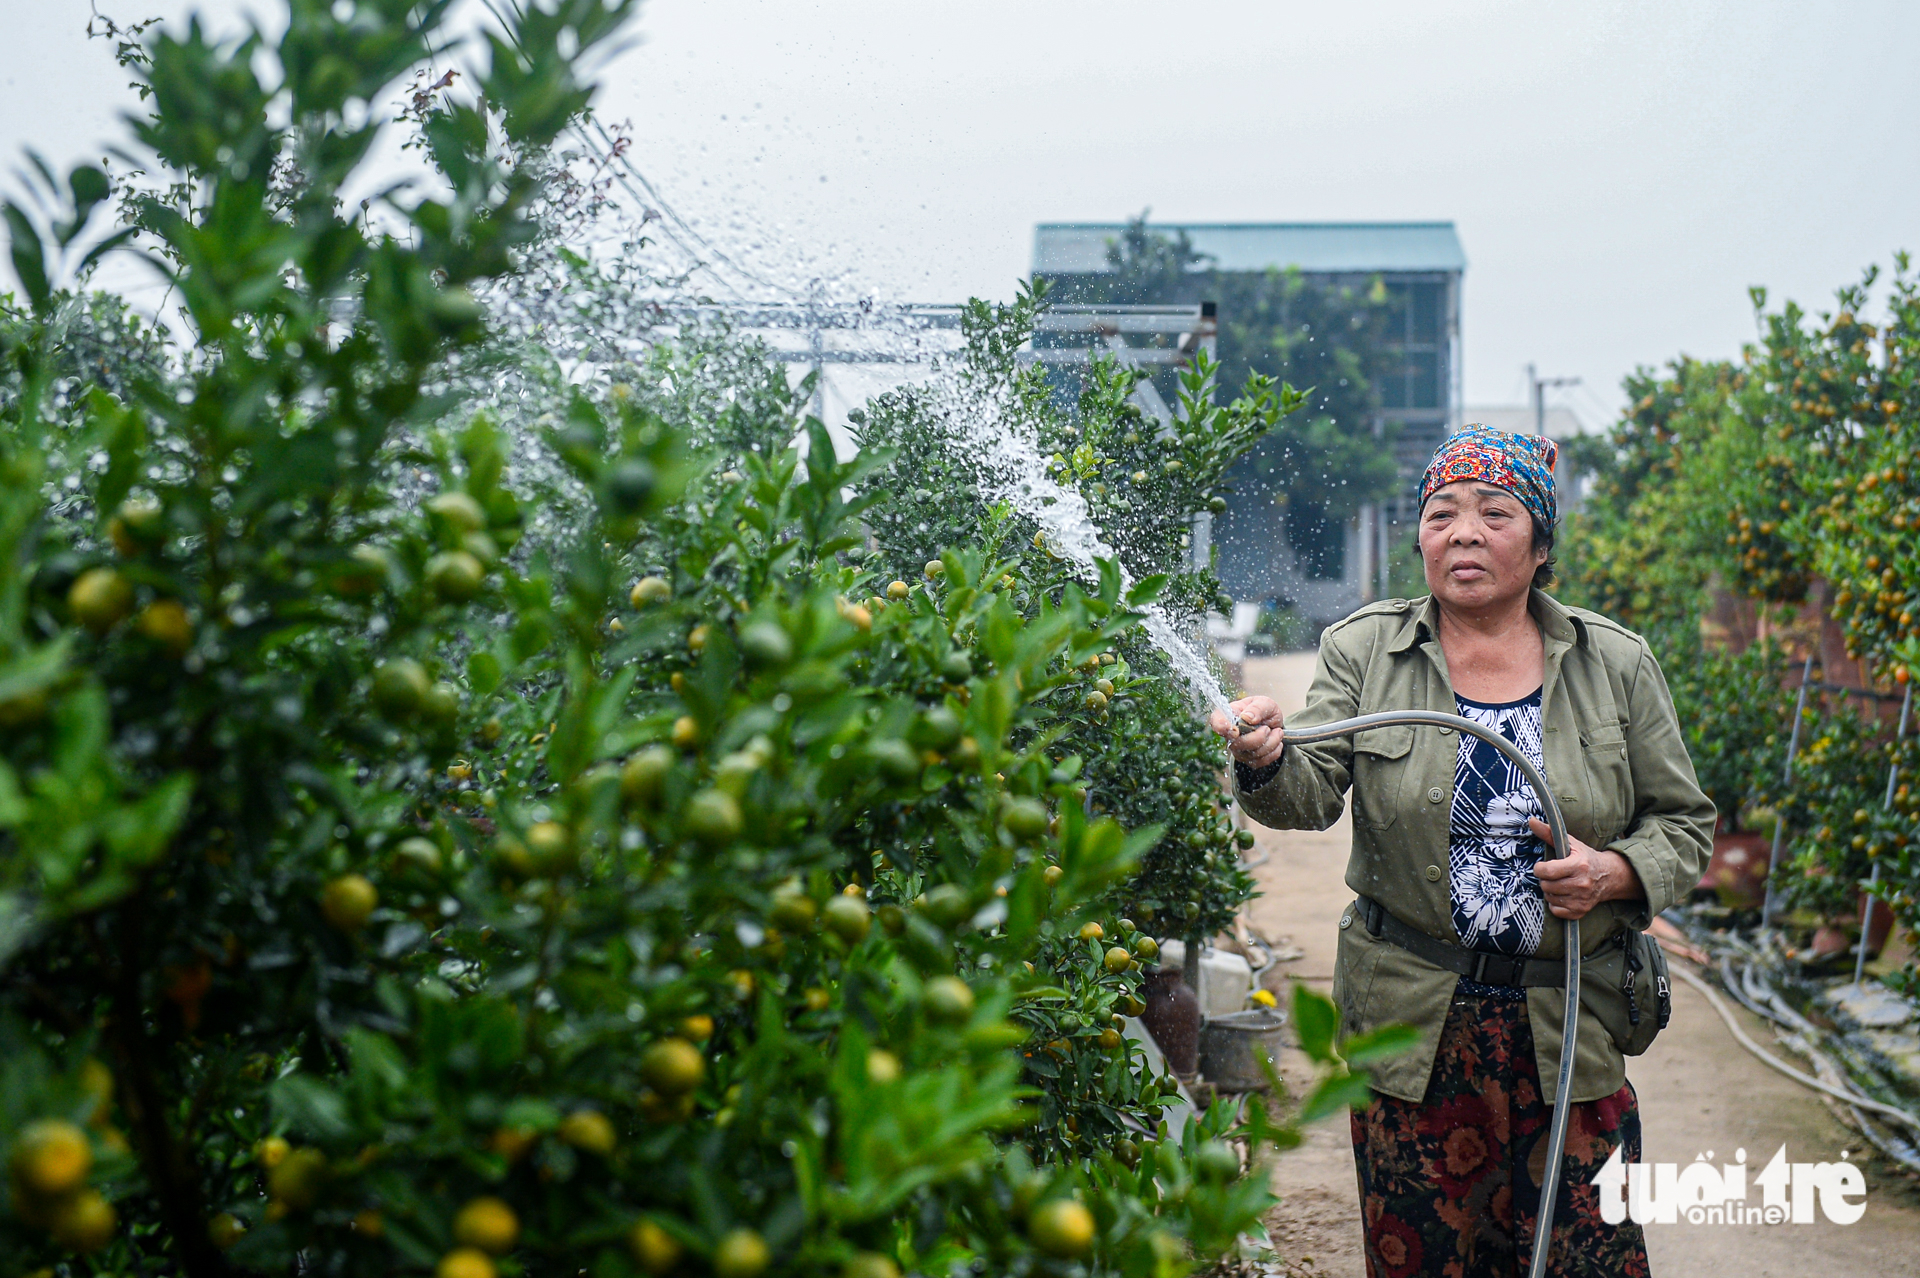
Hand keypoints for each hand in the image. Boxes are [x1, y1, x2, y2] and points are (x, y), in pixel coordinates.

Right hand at [1208, 696, 1284, 767]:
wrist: (1274, 724)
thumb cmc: (1264, 710)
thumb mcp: (1265, 702)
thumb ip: (1257, 708)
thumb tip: (1247, 718)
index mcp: (1229, 714)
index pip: (1216, 722)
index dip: (1222, 727)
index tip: (1235, 731)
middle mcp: (1230, 734)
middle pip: (1237, 744)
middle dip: (1258, 737)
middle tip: (1267, 727)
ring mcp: (1238, 749)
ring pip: (1252, 754)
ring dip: (1271, 743)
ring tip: (1276, 732)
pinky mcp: (1248, 759)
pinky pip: (1261, 761)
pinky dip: (1274, 751)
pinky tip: (1275, 741)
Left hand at [1528, 817, 1644, 919]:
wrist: (1609, 876)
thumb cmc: (1586, 858)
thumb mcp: (1570, 844)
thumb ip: (1549, 833)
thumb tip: (1531, 821)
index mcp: (1578, 865)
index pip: (1547, 871)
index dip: (1539, 868)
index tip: (1543, 866)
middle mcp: (1581, 884)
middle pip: (1546, 885)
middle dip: (1545, 879)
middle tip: (1553, 875)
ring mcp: (1582, 899)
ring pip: (1550, 898)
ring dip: (1550, 891)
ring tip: (1559, 883)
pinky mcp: (1581, 910)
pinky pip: (1556, 911)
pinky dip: (1556, 904)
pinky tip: (1563, 895)